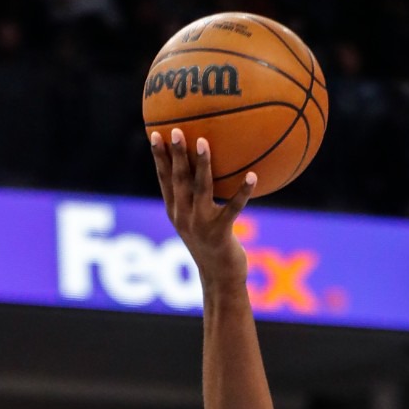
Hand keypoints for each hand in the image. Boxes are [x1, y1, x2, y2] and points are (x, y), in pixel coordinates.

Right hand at [149, 129, 253, 285]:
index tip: (155, 132)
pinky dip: (243, 192)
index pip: (164, 179)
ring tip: (204, 141)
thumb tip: (202, 169)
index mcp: (175, 211)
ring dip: (202, 164)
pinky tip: (252, 176)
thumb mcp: (196, 222)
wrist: (220, 279)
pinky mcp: (220, 233)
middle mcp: (184, 216)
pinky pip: (233, 208)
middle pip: (178, 180)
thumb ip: (194, 199)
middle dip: (176, 154)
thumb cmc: (212, 246)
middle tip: (176, 129)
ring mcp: (201, 225)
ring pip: (201, 189)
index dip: (159, 157)